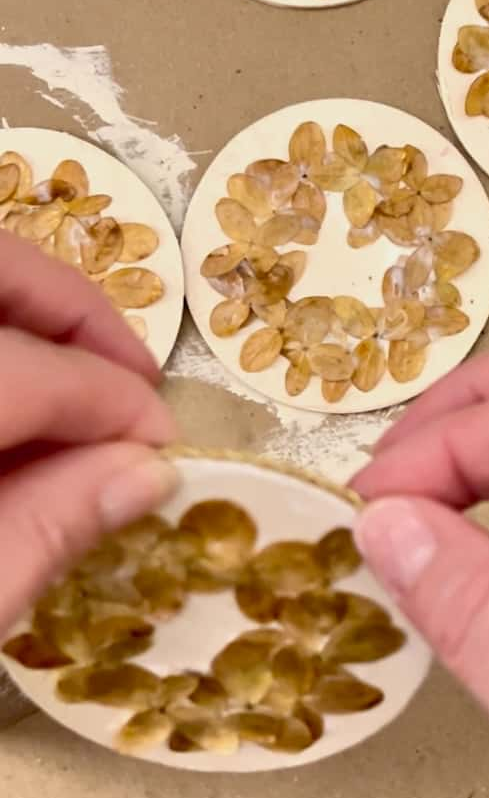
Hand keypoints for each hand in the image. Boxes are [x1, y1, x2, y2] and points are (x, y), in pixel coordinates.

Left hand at [0, 232, 177, 636]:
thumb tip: (149, 473)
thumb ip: (49, 529)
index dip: (117, 405)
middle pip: (0, 268)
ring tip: (84, 380)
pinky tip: (25, 399)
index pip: (37, 376)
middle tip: (131, 375)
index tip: (163, 446)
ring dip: (40, 311)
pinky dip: (4, 334)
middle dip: (78, 309)